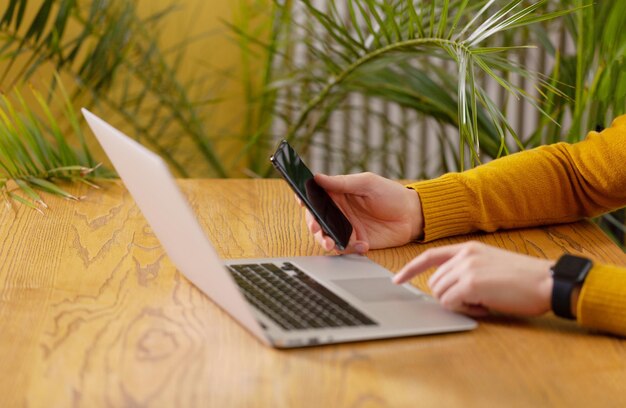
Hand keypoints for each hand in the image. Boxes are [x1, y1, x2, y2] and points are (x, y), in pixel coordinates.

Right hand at [298, 173, 422, 253]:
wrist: (412, 216)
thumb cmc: (391, 194)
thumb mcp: (367, 183)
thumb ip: (342, 183)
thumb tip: (318, 178)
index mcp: (338, 194)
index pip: (315, 196)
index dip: (305, 199)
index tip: (302, 203)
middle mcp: (339, 211)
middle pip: (317, 219)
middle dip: (313, 225)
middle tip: (316, 229)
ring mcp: (347, 228)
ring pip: (327, 236)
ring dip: (326, 240)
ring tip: (331, 244)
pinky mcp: (357, 242)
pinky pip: (346, 248)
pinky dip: (350, 249)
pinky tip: (363, 244)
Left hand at [393, 242, 554, 316]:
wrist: (547, 281)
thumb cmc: (524, 279)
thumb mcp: (490, 265)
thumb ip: (466, 271)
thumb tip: (447, 289)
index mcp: (468, 248)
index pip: (429, 256)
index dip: (411, 269)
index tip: (398, 280)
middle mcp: (464, 255)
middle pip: (434, 283)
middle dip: (449, 297)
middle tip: (476, 301)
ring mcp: (466, 268)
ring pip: (441, 294)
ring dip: (458, 304)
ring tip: (484, 302)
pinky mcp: (471, 284)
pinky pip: (451, 304)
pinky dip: (466, 311)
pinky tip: (486, 307)